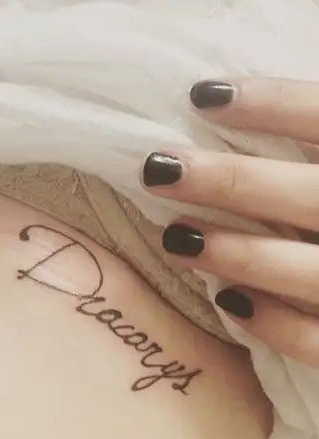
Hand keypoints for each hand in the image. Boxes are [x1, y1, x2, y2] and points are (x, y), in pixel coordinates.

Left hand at [141, 77, 318, 365]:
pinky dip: (272, 324)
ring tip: (175, 238)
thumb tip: (240, 105)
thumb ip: (318, 137)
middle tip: (157, 169)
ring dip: (233, 253)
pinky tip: (226, 299)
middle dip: (224, 181)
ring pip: (305, 270)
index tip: (202, 95)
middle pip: (303, 194)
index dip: (268, 103)